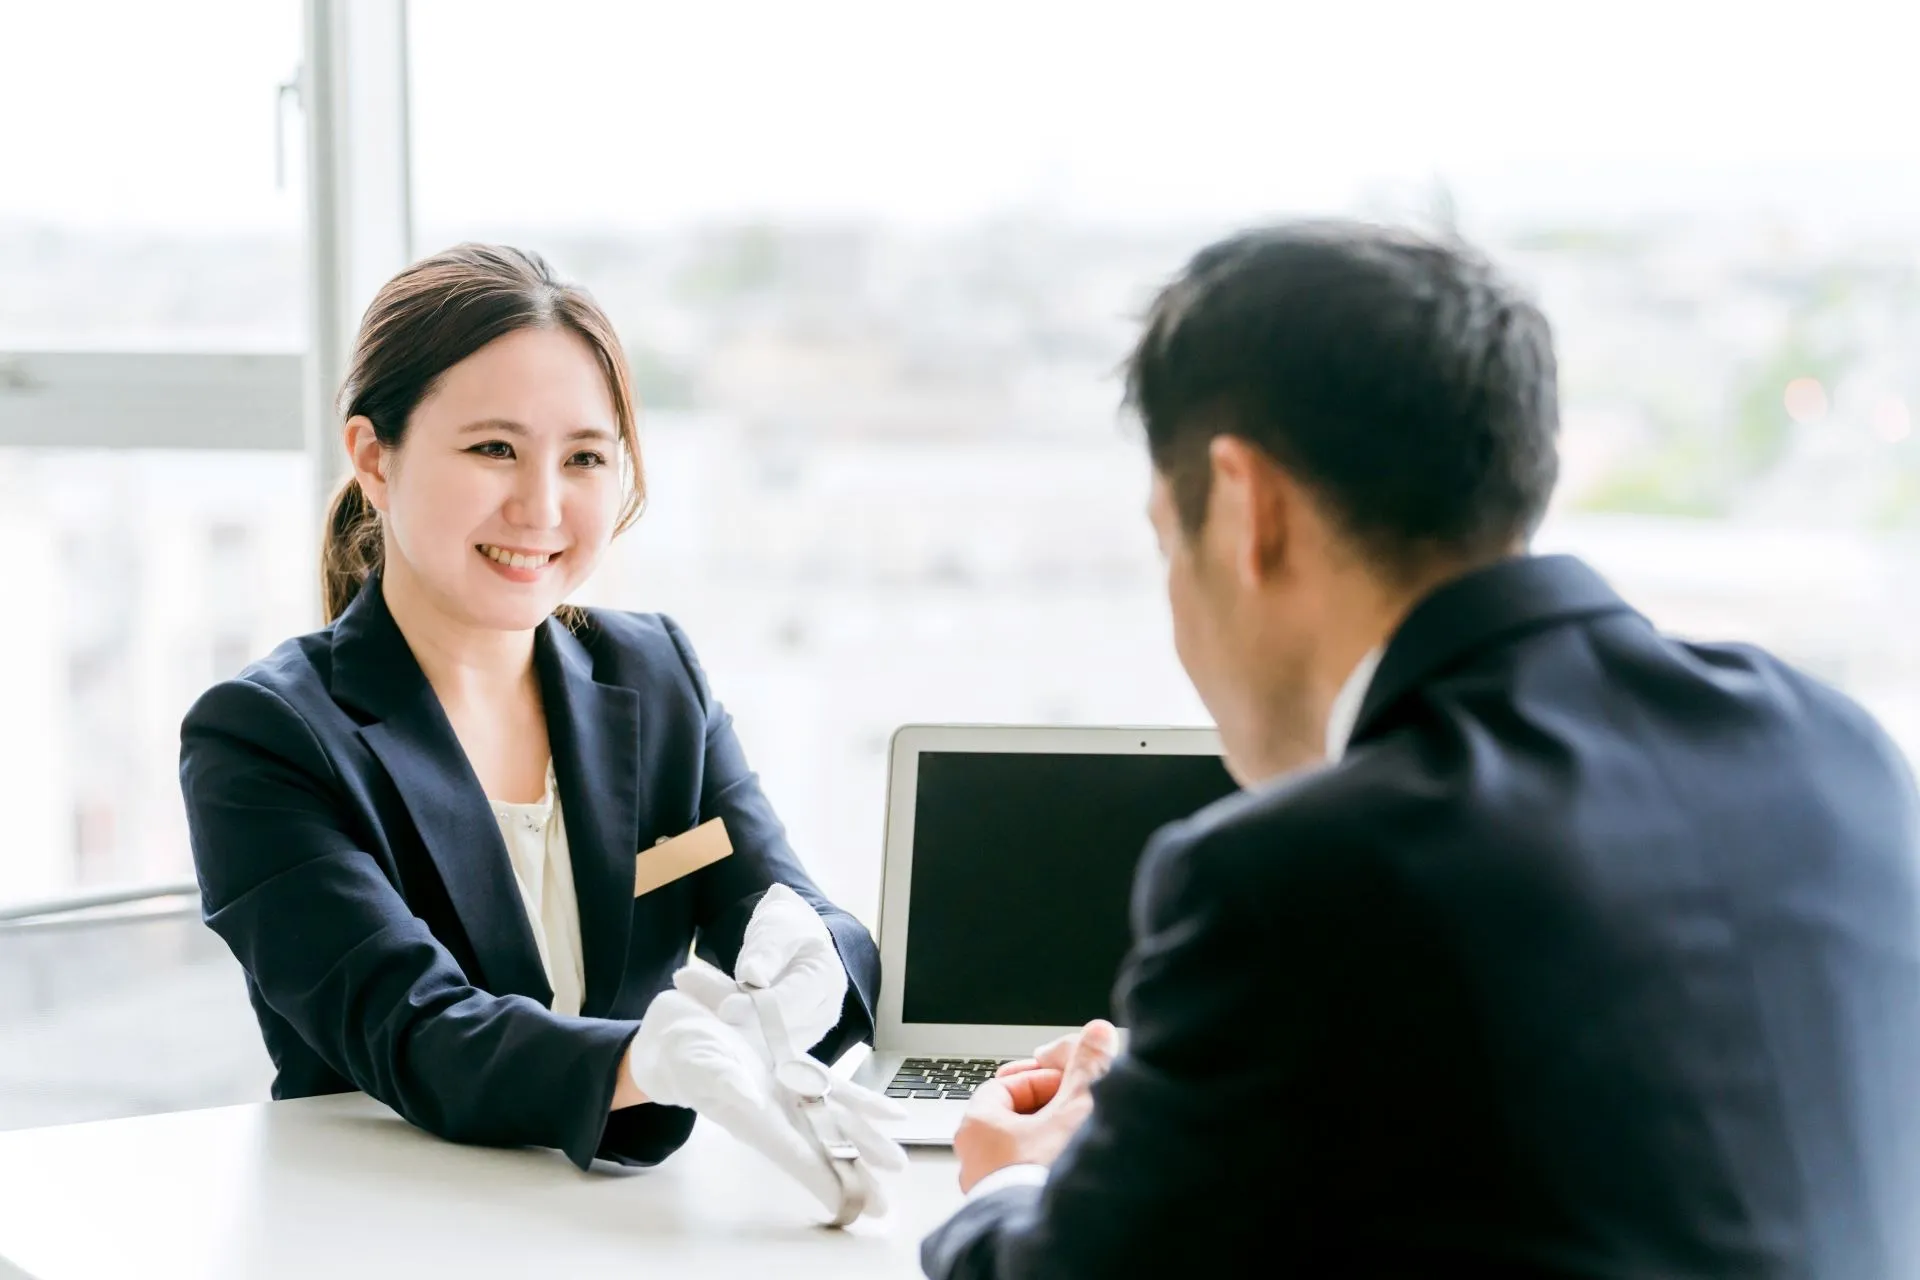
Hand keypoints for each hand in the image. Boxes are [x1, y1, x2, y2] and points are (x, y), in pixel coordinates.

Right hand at [625, 987, 900, 1221]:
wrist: (678, 1032)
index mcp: (751, 1117)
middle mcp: (775, 1111)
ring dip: (867, 1142)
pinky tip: (891, 1113)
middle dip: (854, 1174)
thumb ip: (726, 1084)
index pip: (794, 1156)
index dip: (822, 1180)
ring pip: (836, 1120)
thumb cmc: (682, 1055)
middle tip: (883, 1204)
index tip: (848, 1204)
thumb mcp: (699, 1066)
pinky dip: (864, 1101)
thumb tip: (752, 1103)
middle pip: (822, 1147)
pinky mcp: (796, 1069)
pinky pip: (837, 1087)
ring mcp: (788, 1091)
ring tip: (897, 1164)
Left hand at [676, 883, 846, 1053]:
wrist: (791, 939)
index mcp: (826, 982)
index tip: (726, 1009)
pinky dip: (717, 1020)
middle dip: (734, 1020)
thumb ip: (768, 949)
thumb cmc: (789, 928)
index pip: (794, 1003)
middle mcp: (819, 1014)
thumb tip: (753, 976)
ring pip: (755, 1037)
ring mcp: (799, 1032)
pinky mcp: (773, 1040)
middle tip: (694, 1004)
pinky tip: (692, 1000)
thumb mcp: (780, 926)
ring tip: (687, 994)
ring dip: (720, 1021)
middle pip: (774, 1028)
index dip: (760, 1009)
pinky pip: (745, 1037)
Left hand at [955, 1019, 1117, 1192]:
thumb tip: (1097, 1034)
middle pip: (1013, 1116)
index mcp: (977, 1124)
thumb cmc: (1047, 1175)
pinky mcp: (1003, 1208)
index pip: (1005, 1084)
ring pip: (1020, 1149)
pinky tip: (1070, 1169)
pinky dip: (1045, 1167)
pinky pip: (1023, 1176)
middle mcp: (973, 1157)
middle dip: (1048, 1109)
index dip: (1041, 1078)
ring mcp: (986, 1186)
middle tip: (1076, 1109)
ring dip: (1049, 1140)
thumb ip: (1087, 1067)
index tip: (1066, 1082)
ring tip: (1078, 1140)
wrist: (1051, 1237)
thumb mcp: (1074, 1108)